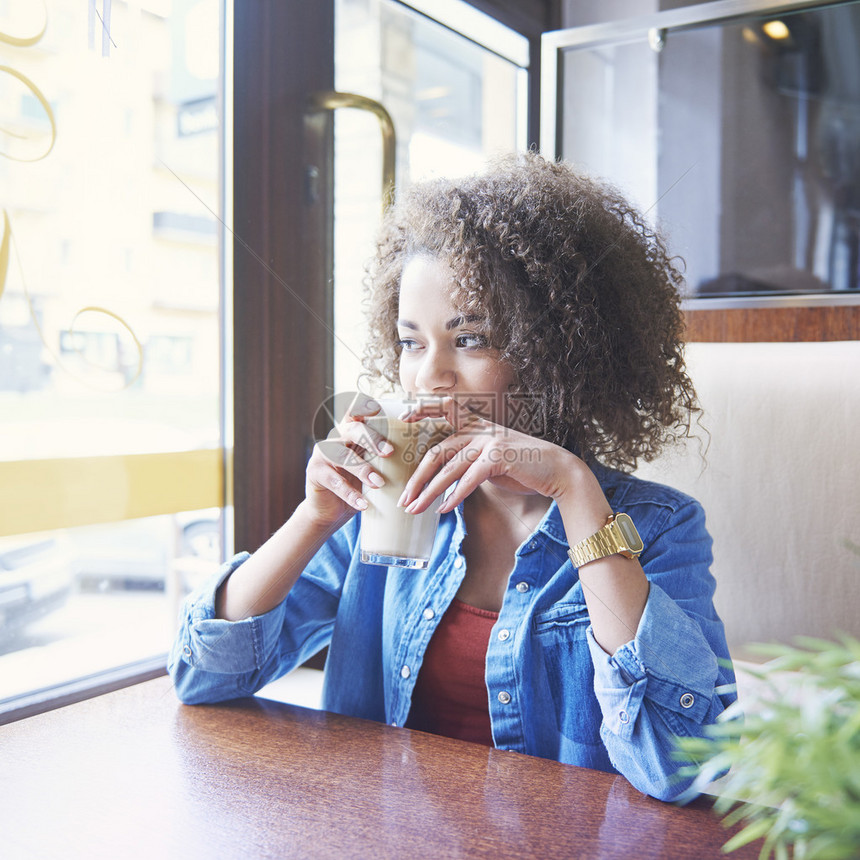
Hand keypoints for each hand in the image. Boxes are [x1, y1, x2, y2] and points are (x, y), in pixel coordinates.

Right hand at [304, 393, 393, 525]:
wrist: (331, 511)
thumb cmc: (359, 486)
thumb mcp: (375, 468)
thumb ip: (389, 458)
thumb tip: (426, 454)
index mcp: (353, 431)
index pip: (358, 411)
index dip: (365, 406)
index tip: (379, 409)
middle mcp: (337, 437)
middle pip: (353, 429)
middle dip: (372, 438)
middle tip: (389, 452)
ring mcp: (323, 453)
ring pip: (343, 456)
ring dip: (363, 469)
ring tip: (379, 484)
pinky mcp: (314, 471)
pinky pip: (334, 481)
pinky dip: (350, 494)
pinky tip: (363, 504)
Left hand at [396, 396, 581, 513]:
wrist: (558, 471)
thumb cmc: (523, 468)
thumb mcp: (491, 460)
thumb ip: (469, 461)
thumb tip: (444, 478)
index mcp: (477, 426)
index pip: (445, 412)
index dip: (423, 410)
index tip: (404, 416)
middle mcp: (480, 430)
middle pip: (437, 452)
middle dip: (417, 479)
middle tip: (404, 499)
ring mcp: (489, 441)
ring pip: (449, 469)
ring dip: (429, 493)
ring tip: (415, 510)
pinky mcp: (498, 457)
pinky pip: (469, 478)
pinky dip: (455, 496)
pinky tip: (443, 509)